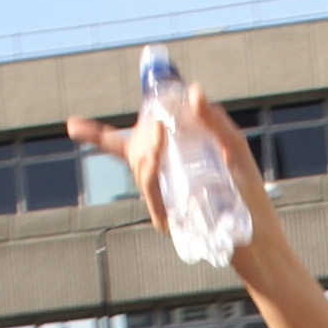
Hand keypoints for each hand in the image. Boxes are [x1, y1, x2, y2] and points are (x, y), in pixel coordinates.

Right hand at [68, 85, 283, 282]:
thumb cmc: (247, 191)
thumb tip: (192, 90)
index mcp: (167, 156)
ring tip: (160, 137)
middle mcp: (159, 177)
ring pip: (142, 173)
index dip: (94, 135)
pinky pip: (153, 201)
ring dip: (148, 156)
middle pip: (134, 152)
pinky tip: (163, 176)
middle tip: (158, 123)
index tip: (70, 126)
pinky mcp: (168, 219)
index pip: (124, 144)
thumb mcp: (234, 148)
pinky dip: (155, 189)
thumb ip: (213, 119)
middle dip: (141, 137)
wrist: (256, 237)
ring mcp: (162, 199)